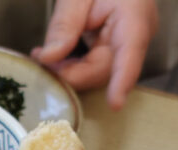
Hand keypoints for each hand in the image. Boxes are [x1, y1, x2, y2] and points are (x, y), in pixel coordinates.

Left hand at [31, 0, 157, 109]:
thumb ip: (64, 24)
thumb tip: (49, 58)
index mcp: (134, 17)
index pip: (130, 54)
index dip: (121, 81)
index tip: (115, 104)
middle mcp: (136, 35)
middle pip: (105, 70)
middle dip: (71, 73)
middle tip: (41, 60)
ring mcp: (128, 44)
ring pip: (97, 72)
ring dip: (68, 71)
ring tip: (43, 56)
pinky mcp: (117, 48)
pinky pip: (95, 66)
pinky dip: (73, 66)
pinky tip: (55, 57)